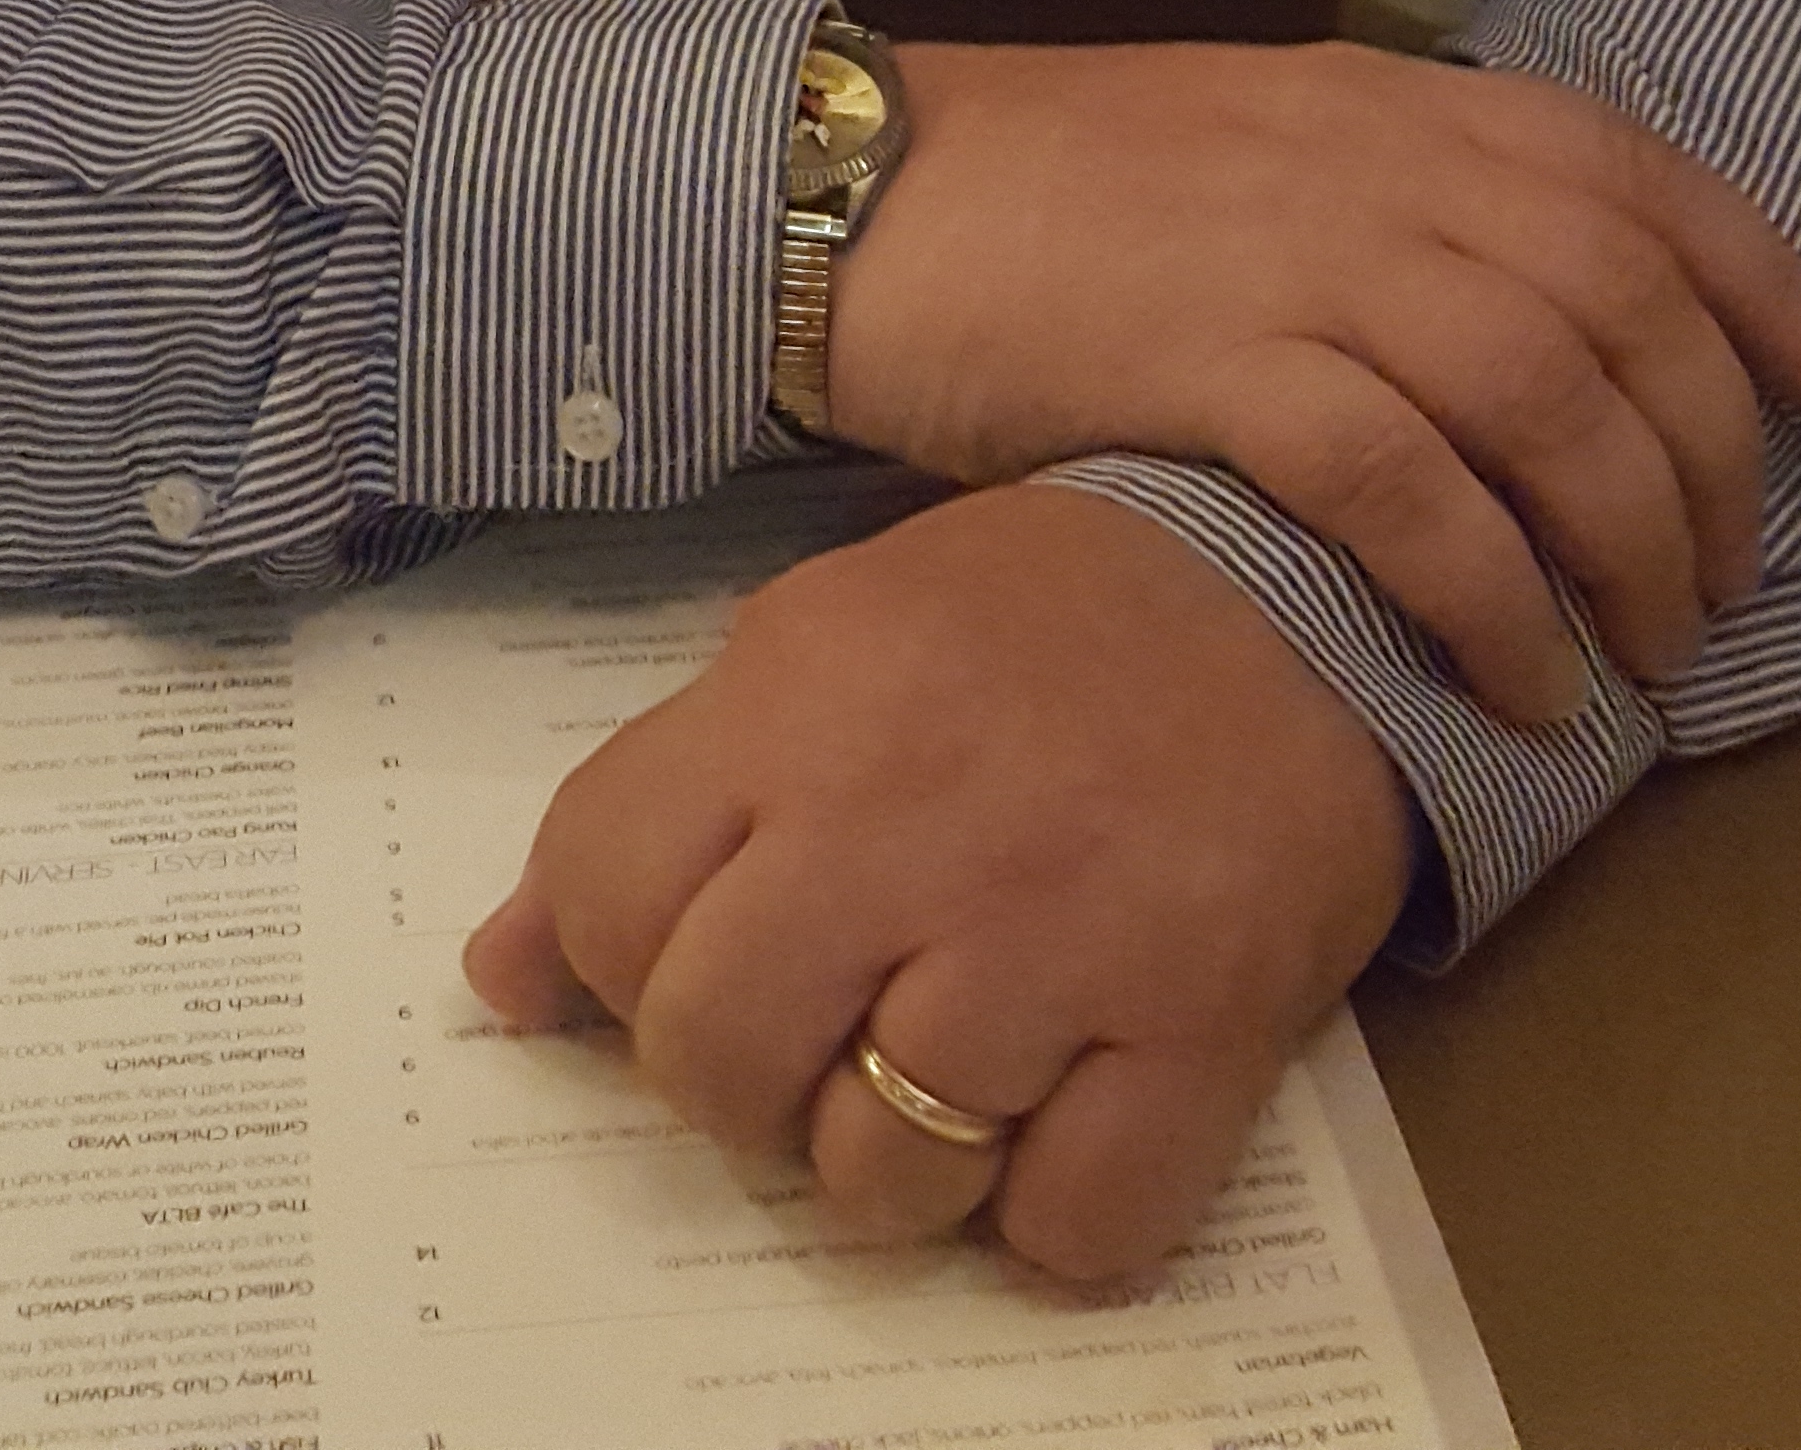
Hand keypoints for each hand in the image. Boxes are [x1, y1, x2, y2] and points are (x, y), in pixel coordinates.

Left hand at [463, 481, 1414, 1287]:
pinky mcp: (1200, 1022)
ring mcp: (1058, 928)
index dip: (616, 964)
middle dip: (742, 1089)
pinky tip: (1071, 1112)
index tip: (689, 963)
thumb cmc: (1044, 616)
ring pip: (881, 1174)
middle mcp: (908, 815)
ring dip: (901, 1164)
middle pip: (714, 1059)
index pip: (601, 892)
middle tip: (819, 1040)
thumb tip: (498, 982)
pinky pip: (1068, 1228)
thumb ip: (664, 797)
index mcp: (803, 697)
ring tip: (956, 1071)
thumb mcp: (826, 641)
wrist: (1303, 572)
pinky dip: (1057, 1215)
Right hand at [827, 37, 1800, 725]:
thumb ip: (1386, 210)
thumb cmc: (1048, 195)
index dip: (1764, 285)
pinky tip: (1511, 670)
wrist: (856, 193)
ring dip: (1624, 538)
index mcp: (1386, 101)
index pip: (1632, 174)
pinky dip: (1484, 585)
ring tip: (1642, 656)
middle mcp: (1367, 160)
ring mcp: (1291, 253)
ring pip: (1537, 388)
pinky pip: (1401, 481)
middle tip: (1721, 588)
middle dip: (1708, 456)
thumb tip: (1531, 340)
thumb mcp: (1253, 156)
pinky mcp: (1207, 358)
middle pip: (1617, 297)